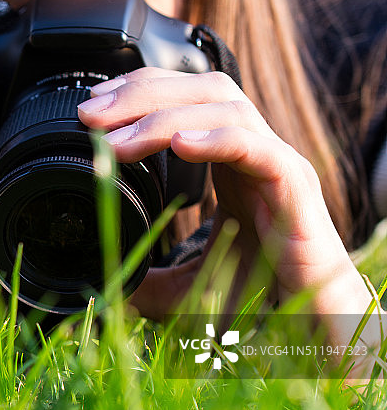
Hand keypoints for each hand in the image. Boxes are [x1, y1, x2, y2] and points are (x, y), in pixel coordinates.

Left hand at [77, 67, 366, 318]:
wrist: (320, 320)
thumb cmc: (261, 293)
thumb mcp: (188, 286)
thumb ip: (150, 281)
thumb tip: (109, 292)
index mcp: (229, 160)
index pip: (186, 98)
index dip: (139, 91)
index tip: (92, 107)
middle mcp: (253, 150)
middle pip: (201, 89)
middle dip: (141, 94)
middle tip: (89, 116)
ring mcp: (275, 162)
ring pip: (225, 108)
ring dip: (162, 117)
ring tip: (114, 143)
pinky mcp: (293, 186)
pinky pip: (256, 147)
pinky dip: (215, 140)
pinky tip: (177, 146)